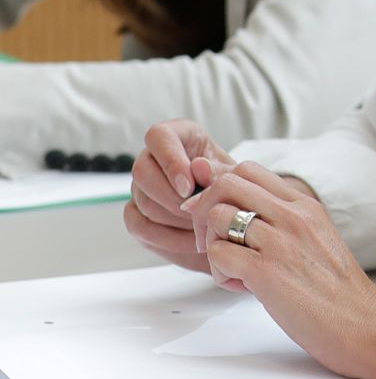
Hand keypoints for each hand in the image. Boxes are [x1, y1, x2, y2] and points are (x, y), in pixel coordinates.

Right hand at [123, 119, 236, 272]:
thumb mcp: (235, 176)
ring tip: (204, 229)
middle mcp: (153, 158)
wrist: (233, 218)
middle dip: (172, 198)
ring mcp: (142, 186)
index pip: (159, 136)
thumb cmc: (235, 188)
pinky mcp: (137, 213)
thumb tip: (197, 167)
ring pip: (143, 201)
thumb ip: (218, 171)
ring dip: (174, 220)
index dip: (171, 162)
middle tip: (199, 214)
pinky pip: (139, 225)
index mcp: (179, 136)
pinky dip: (166, 238)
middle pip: (142, 172)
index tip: (189, 187)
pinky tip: (192, 243)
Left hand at [185, 159, 375, 378]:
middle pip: (226, 183)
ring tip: (232, 267)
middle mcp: (293, 215)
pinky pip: (218, 254)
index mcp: (306, 206)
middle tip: (216, 241)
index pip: (249, 170)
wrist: (364, 323)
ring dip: (211, 243)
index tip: (220, 217)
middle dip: (206, 210)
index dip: (222, 190)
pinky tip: (241, 286)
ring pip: (216, 215)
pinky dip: (219, 272)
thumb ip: (286, 225)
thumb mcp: (319, 241)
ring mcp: (280, 241)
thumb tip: (247, 218)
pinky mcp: (266, 271)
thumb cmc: (340, 292)